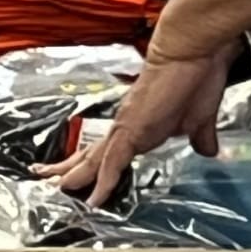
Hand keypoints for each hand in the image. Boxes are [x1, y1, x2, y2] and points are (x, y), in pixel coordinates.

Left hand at [39, 36, 232, 203]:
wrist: (192, 52)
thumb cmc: (196, 76)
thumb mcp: (200, 119)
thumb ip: (200, 136)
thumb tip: (207, 149)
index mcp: (140, 124)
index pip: (110, 150)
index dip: (94, 163)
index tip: (80, 171)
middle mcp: (127, 126)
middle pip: (90, 154)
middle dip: (68, 168)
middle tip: (43, 177)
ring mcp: (126, 128)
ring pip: (92, 160)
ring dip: (74, 176)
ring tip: (55, 189)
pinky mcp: (132, 130)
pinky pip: (112, 163)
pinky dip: (103, 183)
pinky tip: (94, 199)